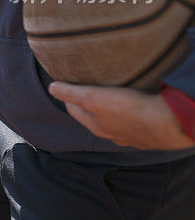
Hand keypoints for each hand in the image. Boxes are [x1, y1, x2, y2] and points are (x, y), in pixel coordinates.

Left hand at [48, 81, 194, 149]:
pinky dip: (129, 114)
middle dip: (88, 104)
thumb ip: (71, 93)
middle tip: (88, 87)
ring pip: (113, 121)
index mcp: (95, 126)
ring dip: (109, 110)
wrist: (168, 123)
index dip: (68, 96)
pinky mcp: (147, 133)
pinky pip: (133, 123)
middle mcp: (110, 134)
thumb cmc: (128, 110)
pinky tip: (134, 106)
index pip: (73, 109)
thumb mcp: (92, 98)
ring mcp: (130, 135)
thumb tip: (52, 88)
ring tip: (110, 95)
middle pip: (93, 116)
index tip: (67, 83)